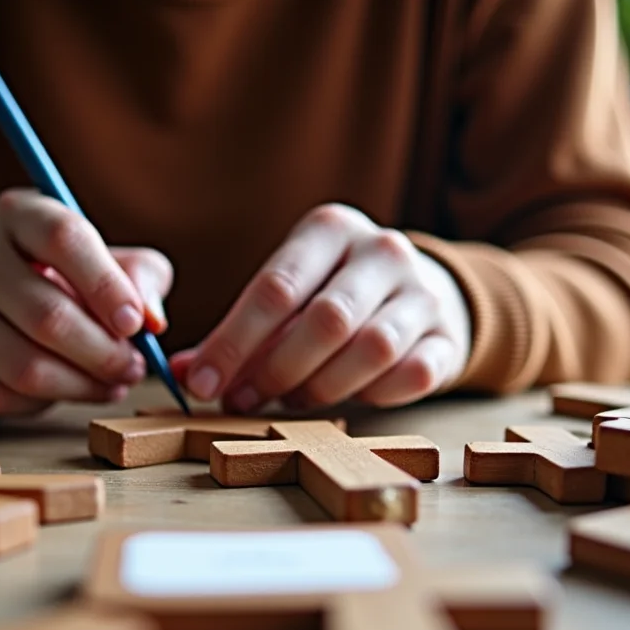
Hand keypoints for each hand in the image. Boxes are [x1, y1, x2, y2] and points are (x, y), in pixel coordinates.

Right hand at [0, 188, 171, 415]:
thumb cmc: (60, 282)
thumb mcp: (108, 264)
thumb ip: (141, 278)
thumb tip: (152, 320)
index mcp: (17, 213)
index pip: (64, 237)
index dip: (107, 285)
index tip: (136, 325)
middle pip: (47, 315)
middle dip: (104, 353)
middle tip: (133, 368)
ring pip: (25, 366)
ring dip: (81, 386)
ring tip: (110, 383)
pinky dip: (42, 404)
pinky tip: (64, 391)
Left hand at [174, 203, 470, 411]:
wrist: (426, 293)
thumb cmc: (334, 295)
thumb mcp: (286, 295)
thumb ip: (235, 332)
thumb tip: (181, 373)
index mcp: (331, 229)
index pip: (275, 288)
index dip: (233, 342)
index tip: (203, 385)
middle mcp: (382, 251)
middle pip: (324, 321)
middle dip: (274, 370)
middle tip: (242, 400)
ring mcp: (423, 293)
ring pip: (369, 349)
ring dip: (320, 387)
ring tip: (291, 399)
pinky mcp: (448, 337)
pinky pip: (410, 376)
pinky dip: (373, 395)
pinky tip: (350, 398)